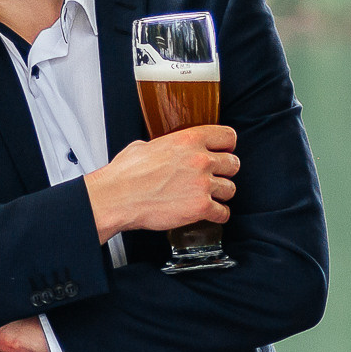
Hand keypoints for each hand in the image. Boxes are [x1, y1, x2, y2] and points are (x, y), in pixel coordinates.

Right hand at [82, 125, 238, 242]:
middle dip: (224, 172)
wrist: (116, 197)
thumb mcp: (144, 146)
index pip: (228, 137)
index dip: (227, 146)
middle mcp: (200, 160)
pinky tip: (208, 213)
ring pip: (231, 189)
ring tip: (207, 196)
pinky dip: (218, 215)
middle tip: (213, 177)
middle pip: (233, 164)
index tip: (223, 152)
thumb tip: (163, 149)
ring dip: (221, 194)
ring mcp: (202, 184)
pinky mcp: (200, 208)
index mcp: (189, 140)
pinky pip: (223, 213)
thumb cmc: (125, 174)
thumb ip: (164, 145)